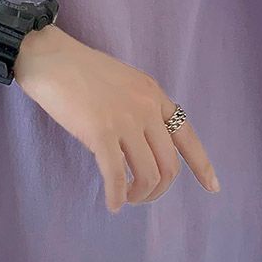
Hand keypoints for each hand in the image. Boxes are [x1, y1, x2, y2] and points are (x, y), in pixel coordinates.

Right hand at [14, 25, 220, 213]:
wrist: (49, 57)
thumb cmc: (77, 68)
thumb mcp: (122, 80)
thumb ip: (137, 105)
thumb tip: (139, 140)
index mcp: (153, 92)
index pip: (187, 134)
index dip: (202, 165)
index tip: (212, 187)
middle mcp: (146, 107)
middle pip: (169, 163)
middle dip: (160, 189)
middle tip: (142, 195)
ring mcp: (125, 120)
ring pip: (149, 175)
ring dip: (140, 195)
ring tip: (125, 197)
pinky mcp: (101, 133)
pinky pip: (117, 177)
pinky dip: (117, 196)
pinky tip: (111, 204)